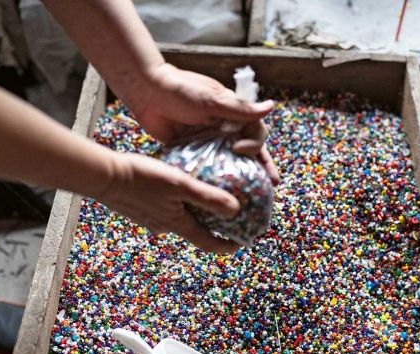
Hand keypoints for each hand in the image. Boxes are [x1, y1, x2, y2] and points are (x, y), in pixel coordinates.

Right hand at [97, 152, 240, 252]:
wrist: (103, 175)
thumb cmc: (141, 178)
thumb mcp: (180, 184)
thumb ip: (208, 197)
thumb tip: (236, 211)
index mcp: (178, 225)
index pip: (209, 244)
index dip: (228, 246)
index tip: (242, 242)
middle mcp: (166, 227)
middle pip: (197, 232)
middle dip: (215, 226)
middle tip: (231, 214)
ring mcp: (152, 220)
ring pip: (181, 220)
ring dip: (197, 213)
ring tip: (208, 195)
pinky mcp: (142, 210)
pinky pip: (167, 210)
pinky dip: (180, 204)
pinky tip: (180, 187)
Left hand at [129, 64, 279, 184]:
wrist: (147, 92)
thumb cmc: (182, 90)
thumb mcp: (213, 99)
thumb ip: (241, 108)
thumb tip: (272, 106)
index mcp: (233, 114)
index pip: (256, 133)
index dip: (255, 145)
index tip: (240, 150)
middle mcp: (225, 128)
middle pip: (249, 151)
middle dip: (261, 168)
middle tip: (271, 186)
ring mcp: (209, 140)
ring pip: (230, 161)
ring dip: (240, 177)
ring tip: (250, 196)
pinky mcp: (192, 150)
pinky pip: (207, 167)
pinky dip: (214, 179)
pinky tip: (218, 193)